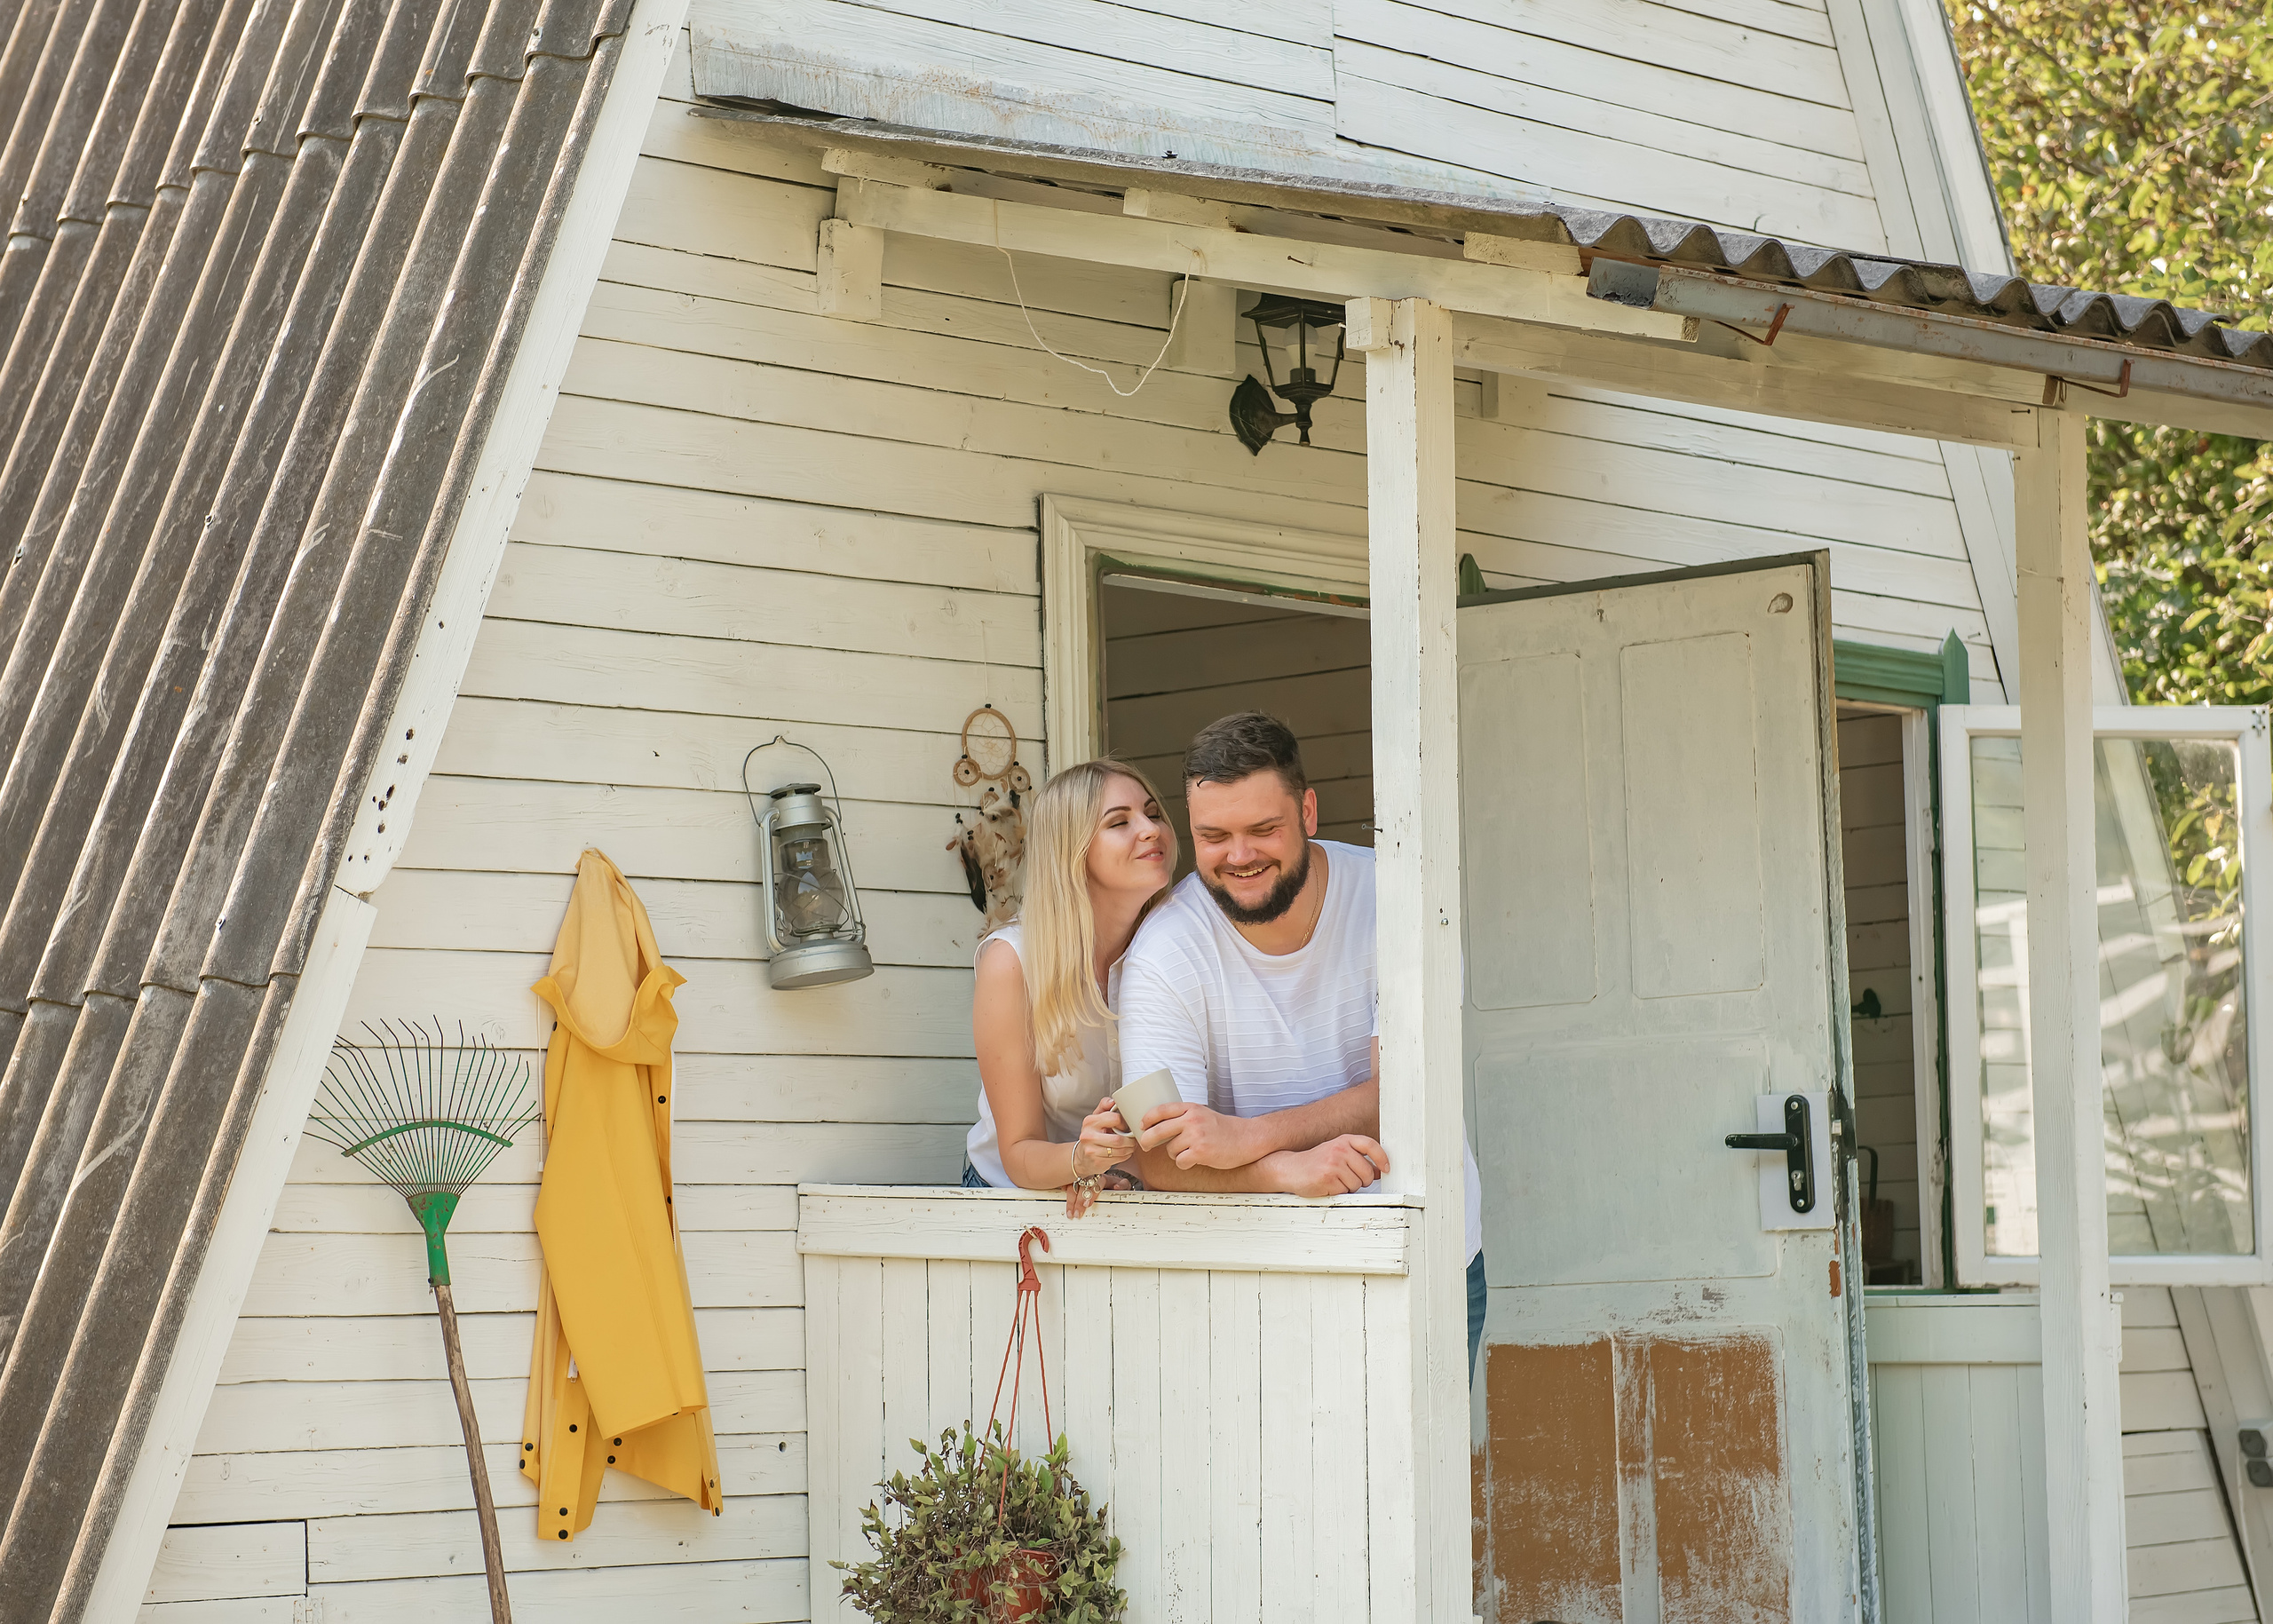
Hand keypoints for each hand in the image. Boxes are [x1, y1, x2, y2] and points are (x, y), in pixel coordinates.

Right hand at [1063, 1159, 1141, 1217]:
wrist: (1110, 1177)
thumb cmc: (1115, 1183)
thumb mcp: (1123, 1184)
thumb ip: (1123, 1185)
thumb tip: (1117, 1187)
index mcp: (1102, 1177)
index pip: (1095, 1184)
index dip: (1091, 1195)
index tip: (1087, 1204)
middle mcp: (1090, 1176)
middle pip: (1082, 1187)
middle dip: (1078, 1201)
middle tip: (1076, 1213)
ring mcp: (1082, 1177)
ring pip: (1073, 1186)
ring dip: (1070, 1200)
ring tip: (1069, 1212)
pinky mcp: (1075, 1179)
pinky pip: (1067, 1182)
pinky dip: (1063, 1188)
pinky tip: (1062, 1196)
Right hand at [1071, 1104, 1136, 1179]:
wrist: (1081, 1156)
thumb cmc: (1092, 1135)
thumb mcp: (1095, 1118)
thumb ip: (1104, 1107)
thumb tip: (1112, 1100)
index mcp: (1090, 1121)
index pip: (1114, 1118)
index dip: (1124, 1123)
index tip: (1125, 1126)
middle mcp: (1088, 1136)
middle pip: (1118, 1139)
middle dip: (1130, 1140)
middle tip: (1132, 1139)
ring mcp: (1092, 1150)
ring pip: (1120, 1150)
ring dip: (1129, 1148)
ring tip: (1130, 1146)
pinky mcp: (1097, 1162)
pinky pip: (1118, 1159)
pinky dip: (1125, 1155)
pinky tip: (1124, 1152)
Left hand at [1136, 1101, 1259, 1169]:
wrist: (1246, 1138)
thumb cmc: (1223, 1128)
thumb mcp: (1202, 1114)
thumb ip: (1183, 1116)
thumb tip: (1158, 1124)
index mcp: (1191, 1108)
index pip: (1160, 1110)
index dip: (1146, 1119)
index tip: (1141, 1126)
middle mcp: (1192, 1120)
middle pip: (1157, 1131)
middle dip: (1147, 1140)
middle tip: (1146, 1146)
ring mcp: (1196, 1136)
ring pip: (1170, 1149)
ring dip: (1175, 1154)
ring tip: (1189, 1151)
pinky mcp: (1201, 1151)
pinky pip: (1180, 1161)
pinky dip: (1184, 1163)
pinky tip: (1194, 1160)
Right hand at [1266, 1135, 1388, 1197]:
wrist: (1289, 1168)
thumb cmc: (1316, 1163)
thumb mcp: (1337, 1153)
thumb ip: (1357, 1159)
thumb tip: (1380, 1170)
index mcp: (1343, 1140)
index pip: (1370, 1145)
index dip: (1381, 1158)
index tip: (1386, 1169)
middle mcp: (1339, 1149)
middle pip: (1368, 1172)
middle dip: (1362, 1181)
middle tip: (1348, 1180)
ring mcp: (1333, 1163)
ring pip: (1358, 1184)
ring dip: (1349, 1188)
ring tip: (1334, 1181)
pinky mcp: (1327, 1178)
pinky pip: (1345, 1191)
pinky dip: (1338, 1192)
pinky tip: (1327, 1185)